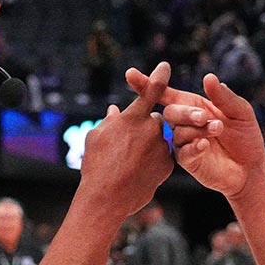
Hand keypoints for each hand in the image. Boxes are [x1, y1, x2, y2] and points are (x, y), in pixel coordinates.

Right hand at [80, 62, 174, 216]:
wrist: (107, 198)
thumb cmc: (96, 165)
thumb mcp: (96, 138)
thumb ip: (109, 122)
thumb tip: (114, 110)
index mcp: (133, 118)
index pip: (152, 90)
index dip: (159, 76)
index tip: (166, 66)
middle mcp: (152, 129)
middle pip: (153, 120)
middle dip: (143, 127)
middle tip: (126, 144)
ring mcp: (162, 147)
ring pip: (157, 140)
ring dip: (147, 146)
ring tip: (128, 163)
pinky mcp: (168, 165)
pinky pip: (161, 157)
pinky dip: (151, 161)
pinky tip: (137, 172)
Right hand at [125, 70, 264, 199]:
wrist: (251, 167)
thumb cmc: (245, 136)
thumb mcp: (240, 111)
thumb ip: (223, 96)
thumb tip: (208, 77)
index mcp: (193, 105)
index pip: (166, 94)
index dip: (147, 85)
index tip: (130, 75)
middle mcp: (184, 123)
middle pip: (169, 112)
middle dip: (185, 113)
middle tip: (204, 116)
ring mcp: (184, 143)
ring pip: (176, 132)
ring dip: (196, 129)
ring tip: (218, 129)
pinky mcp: (188, 161)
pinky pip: (182, 152)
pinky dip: (193, 146)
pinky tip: (206, 144)